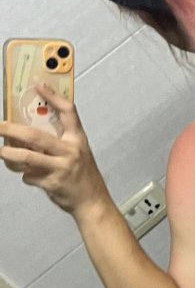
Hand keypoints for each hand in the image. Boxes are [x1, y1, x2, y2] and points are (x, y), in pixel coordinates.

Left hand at [0, 84, 108, 218]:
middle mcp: (70, 150)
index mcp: (78, 139)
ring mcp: (61, 167)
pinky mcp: (52, 183)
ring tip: (1, 151)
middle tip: (0, 126)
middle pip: (36, 136)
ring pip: (27, 157)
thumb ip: (58, 142)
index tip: (38, 86)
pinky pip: (30, 175)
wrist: (92, 201)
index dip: (53, 96)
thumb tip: (30, 132)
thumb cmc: (83, 175)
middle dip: (12, 130)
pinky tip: (30, 176)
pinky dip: (25, 175)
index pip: (68, 111)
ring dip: (9, 154)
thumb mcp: (77, 152)